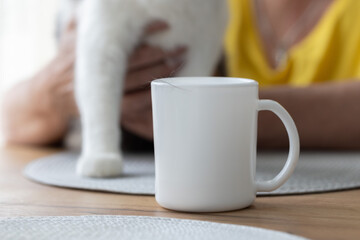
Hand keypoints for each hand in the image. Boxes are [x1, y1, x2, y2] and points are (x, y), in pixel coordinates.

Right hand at [43, 20, 185, 139]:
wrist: (51, 95)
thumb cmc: (64, 63)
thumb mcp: (69, 37)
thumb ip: (81, 20)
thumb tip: (91, 5)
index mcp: (94, 51)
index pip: (125, 38)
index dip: (147, 30)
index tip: (164, 24)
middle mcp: (101, 70)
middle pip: (140, 60)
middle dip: (164, 53)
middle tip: (182, 48)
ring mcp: (107, 91)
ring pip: (142, 80)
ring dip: (163, 72)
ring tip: (179, 63)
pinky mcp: (112, 108)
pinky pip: (138, 102)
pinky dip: (154, 93)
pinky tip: (166, 87)